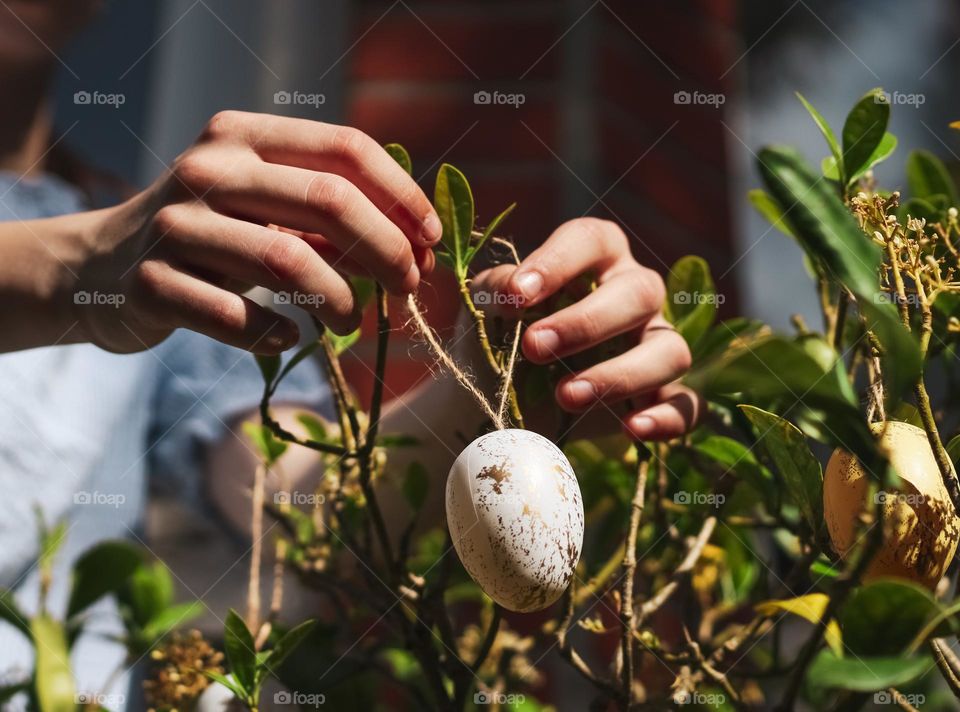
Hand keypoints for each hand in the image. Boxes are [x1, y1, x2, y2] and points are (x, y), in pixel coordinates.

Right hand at [73, 111, 440, 353]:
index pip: (346, 148)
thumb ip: (326, 212)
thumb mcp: (260, 205)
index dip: (403, 195)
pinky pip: (235, 316)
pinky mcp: (151, 284)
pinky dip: (274, 334)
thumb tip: (417, 245)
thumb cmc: (208, 237)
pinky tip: (287, 340)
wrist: (99, 267)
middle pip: (329, 201)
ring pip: (287, 259)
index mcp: (243, 138)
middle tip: (409, 289)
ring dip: (340, 300)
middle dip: (387, 251)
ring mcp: (174, 226)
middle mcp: (207, 169)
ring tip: (352, 323)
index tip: (432, 241)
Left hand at [472, 218, 699, 440]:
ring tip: (566, 396)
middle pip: (640, 292)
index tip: (518, 295)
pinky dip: (666, 418)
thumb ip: (498, 289)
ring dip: (620, 375)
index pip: (591, 241)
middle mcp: (634, 295)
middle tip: (534, 348)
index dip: (557, 262)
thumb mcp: (487, 308)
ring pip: (671, 350)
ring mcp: (654, 345)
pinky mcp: (661, 396)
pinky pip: (686, 404)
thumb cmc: (498, 338)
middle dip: (587, 323)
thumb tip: (513, 290)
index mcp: (594, 260)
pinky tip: (633, 429)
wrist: (498, 403)